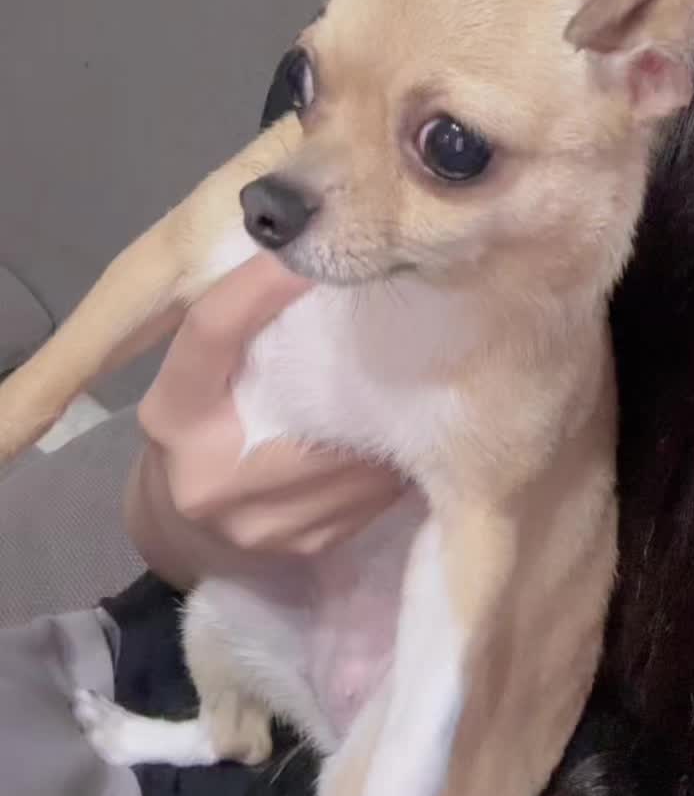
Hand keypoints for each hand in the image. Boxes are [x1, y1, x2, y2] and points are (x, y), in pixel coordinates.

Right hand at [125, 254, 404, 587]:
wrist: (182, 528)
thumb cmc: (197, 427)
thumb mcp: (195, 379)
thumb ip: (238, 336)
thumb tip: (310, 262)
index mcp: (173, 412)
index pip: (213, 331)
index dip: (259, 284)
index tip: (305, 249)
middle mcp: (210, 473)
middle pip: (310, 396)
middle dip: (357, 355)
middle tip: (397, 306)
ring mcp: (262, 521)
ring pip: (356, 448)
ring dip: (394, 408)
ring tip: (418, 367)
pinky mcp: (308, 546)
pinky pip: (374, 488)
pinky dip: (395, 452)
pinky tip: (408, 424)